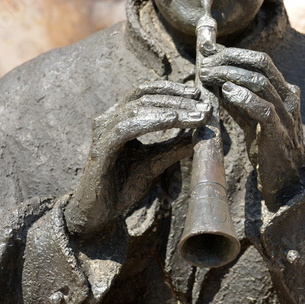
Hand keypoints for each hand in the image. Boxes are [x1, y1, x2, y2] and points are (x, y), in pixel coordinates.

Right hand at [65, 81, 209, 240]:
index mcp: (120, 118)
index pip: (146, 93)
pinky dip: (151, 121)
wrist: (100, 213)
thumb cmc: (124, 185)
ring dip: (171, 110)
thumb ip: (175, 148)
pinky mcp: (101, 149)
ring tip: (196, 116)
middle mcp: (109, 119)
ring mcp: (103, 132)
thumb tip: (202, 136)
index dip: (172, 90)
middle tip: (204, 108)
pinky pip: (126, 128)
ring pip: (138, 109)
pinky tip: (172, 120)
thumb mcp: (155, 163)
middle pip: (146, 98)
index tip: (198, 95)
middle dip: (178, 101)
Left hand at [200, 47, 304, 210]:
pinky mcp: (279, 132)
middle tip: (205, 63)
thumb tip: (216, 81)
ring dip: (230, 75)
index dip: (233, 53)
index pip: (259, 61)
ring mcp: (286, 114)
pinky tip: (226, 92)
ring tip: (208, 75)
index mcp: (283, 90)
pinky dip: (244, 98)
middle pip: (261, 64)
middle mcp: (288, 97)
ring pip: (260, 82)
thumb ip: (238, 100)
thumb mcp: (251, 118)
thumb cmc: (267, 146)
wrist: (286, 178)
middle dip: (229, 59)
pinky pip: (263, 109)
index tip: (209, 51)